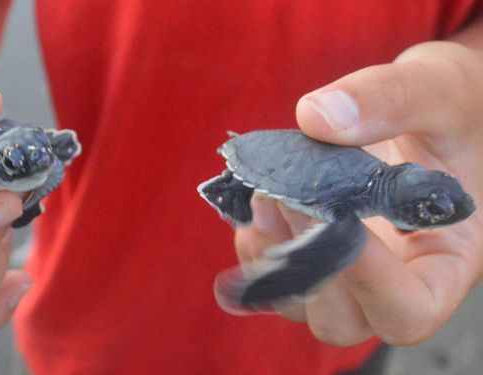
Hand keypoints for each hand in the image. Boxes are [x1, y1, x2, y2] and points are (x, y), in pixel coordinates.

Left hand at [235, 41, 482, 345]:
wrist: (425, 109)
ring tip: (264, 195)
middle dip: (306, 266)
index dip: (369, 282)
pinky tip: (253, 201)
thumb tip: (315, 116)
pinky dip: (256, 245)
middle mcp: (393, 278)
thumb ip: (389, 100)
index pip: (410, 309)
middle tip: (287, 197)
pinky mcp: (312, 251)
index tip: (340, 217)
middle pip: (343, 321)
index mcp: (445, 258)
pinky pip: (273, 274)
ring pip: (299, 304)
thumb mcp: (439, 89)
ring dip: (271, 258)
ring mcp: (346, 271)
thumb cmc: (453, 108)